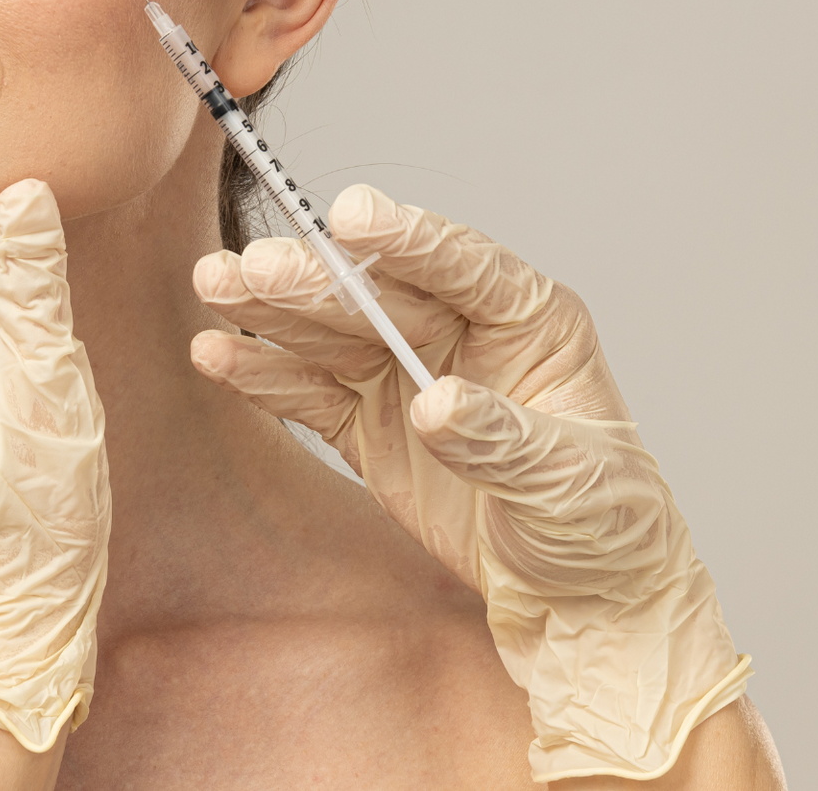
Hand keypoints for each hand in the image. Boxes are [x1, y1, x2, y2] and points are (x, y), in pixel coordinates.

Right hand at [189, 185, 747, 782]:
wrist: (578, 602)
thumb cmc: (602, 528)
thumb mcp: (568, 484)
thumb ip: (501, 440)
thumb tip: (437, 403)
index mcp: (530, 322)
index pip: (463, 265)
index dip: (406, 239)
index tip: (349, 215)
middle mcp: (463, 335)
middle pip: (377, 295)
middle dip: (314, 280)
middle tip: (253, 267)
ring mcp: (409, 376)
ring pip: (331, 333)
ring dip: (271, 311)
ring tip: (214, 285)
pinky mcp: (371, 425)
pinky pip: (310, 393)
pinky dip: (263, 375)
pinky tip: (216, 353)